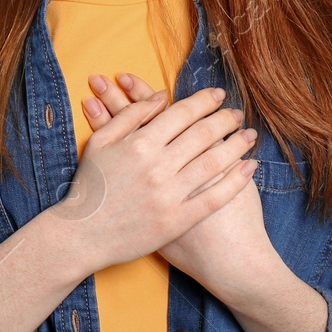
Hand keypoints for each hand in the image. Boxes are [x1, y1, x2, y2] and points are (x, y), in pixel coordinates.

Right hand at [80, 72, 274, 297]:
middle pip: (203, 134)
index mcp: (138, 143)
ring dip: (237, 145)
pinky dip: (236, 181)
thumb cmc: (89, 186)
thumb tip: (162, 97)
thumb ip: (130, 116)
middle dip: (225, 119)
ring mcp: (169, 195)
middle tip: (238, 113)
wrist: (82, 235)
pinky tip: (249, 168)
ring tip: (249, 135)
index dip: (204, 101)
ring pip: (214, 162)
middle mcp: (157, 167)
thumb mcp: (99, 142)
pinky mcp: (177, 221)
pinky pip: (214, 197)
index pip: (182, 113)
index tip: (219, 95)